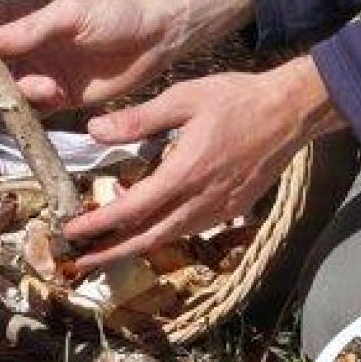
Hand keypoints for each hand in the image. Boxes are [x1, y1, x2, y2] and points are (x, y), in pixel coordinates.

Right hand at [0, 0, 178, 111]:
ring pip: (7, 88)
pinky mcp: (60, 96)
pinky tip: (52, 94)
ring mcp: (41, 71)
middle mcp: (28, 45)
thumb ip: (30, 29)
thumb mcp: (69, 13)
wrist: (156, 36)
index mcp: (24, 15)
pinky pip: (34, 107)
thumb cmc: (113, 12)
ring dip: (12, 90)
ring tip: (38, 85)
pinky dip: (35, 105)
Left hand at [64, 56, 347, 272]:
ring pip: (169, 238)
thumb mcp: (184, 98)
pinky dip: (163, 234)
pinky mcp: (232, 209)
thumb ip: (138, 119)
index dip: (97, 224)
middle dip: (110, 253)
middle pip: (147, 239)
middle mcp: (200, 201)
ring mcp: (219, 209)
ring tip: (107, 250)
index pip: (131, 210)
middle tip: (79, 263)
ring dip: (135, 247)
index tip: (70, 232)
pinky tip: (149, 228)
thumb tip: (95, 131)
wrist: (290, 112)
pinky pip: (190, 229)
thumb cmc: (238, 99)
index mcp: (184, 174)